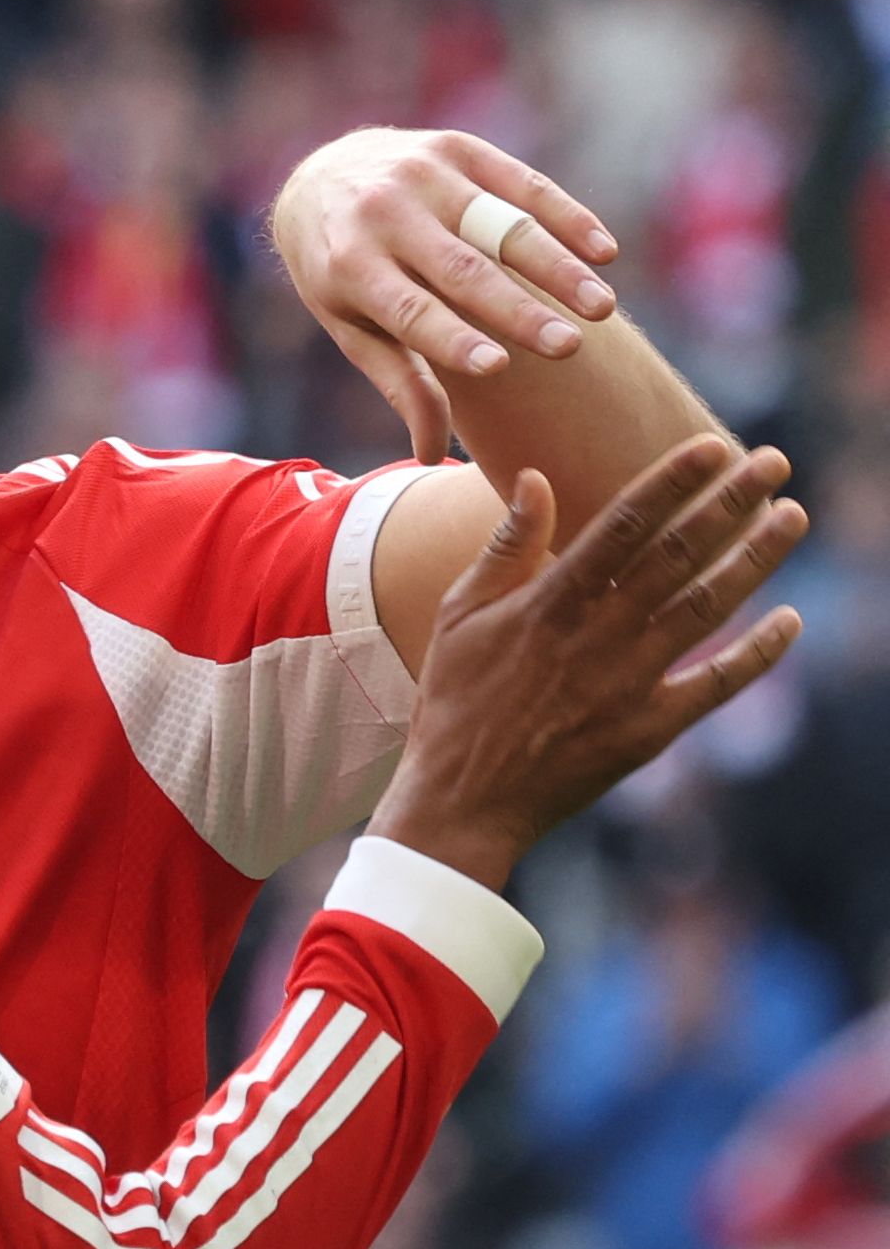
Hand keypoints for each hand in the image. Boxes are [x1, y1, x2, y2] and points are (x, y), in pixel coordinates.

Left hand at [271, 128, 621, 462]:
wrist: (318, 175)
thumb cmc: (340, 271)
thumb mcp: (350, 324)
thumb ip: (399, 380)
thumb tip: (430, 455)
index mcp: (350, 267)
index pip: (409, 309)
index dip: (452, 338)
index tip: (499, 367)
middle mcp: (385, 216)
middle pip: (464, 270)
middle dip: (520, 310)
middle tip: (571, 348)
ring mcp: (424, 176)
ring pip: (503, 225)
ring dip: (558, 266)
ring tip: (602, 307)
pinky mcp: (457, 149)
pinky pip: (522, 183)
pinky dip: (567, 216)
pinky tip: (603, 251)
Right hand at [369, 436, 805, 888]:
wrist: (461, 801)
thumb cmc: (454, 701)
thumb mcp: (460, 615)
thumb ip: (505, 546)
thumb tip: (534, 478)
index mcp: (547, 603)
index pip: (623, 524)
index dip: (672, 481)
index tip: (713, 446)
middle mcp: (596, 636)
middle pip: (677, 555)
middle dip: (730, 502)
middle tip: (774, 460)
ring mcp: (627, 683)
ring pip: (707, 608)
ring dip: (756, 559)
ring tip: (793, 517)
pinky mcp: (649, 730)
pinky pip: (716, 684)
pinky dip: (758, 653)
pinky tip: (789, 620)